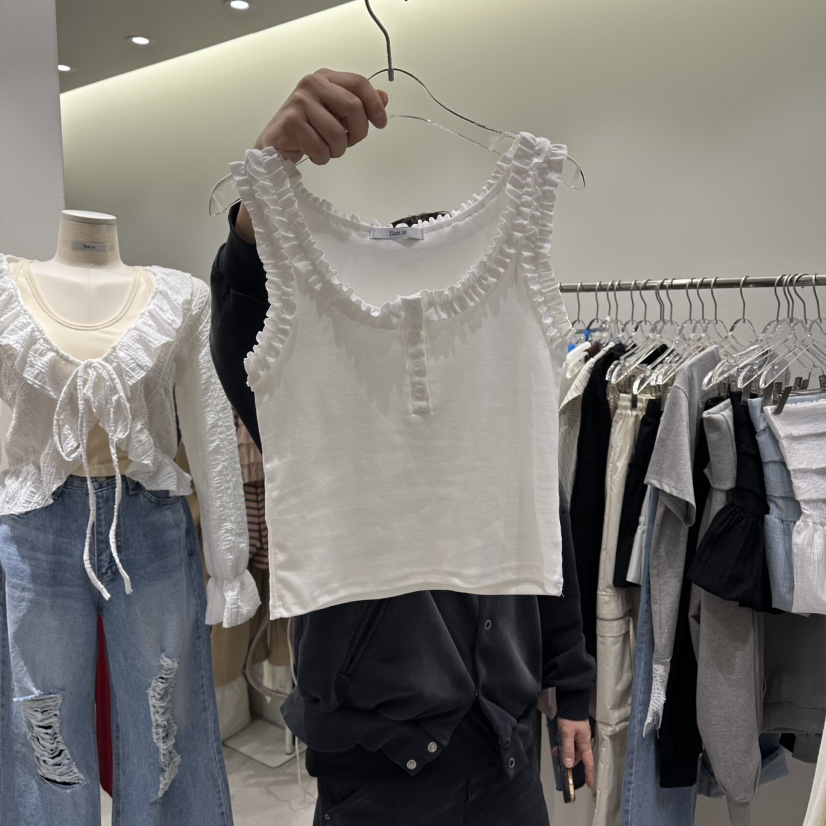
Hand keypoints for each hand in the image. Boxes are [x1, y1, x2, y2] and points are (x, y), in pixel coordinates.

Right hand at [236, 69, 387, 240]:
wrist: (275, 145)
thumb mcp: (336, 114)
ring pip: (338, 133)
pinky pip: (320, 148)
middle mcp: (312, 84)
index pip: (359, 83)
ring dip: (337, 150)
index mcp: (326, 77)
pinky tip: (312, 152)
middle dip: (357, 133)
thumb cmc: (307, 129)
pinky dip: (321, 158)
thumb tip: (383, 97)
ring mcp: (299, 101)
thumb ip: (358, 104)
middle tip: (349, 142)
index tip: (380, 123)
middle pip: (353, 107)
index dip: (374, 105)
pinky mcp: (290, 122)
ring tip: (326, 148)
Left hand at [555, 717, 594, 788]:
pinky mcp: (573, 731)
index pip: (588, 762)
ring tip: (556, 755)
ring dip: (565, 754)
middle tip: (562, 769)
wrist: (571, 701)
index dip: (589, 774)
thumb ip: (568, 749)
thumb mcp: (567, 733)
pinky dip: (564, 747)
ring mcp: (578, 736)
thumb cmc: (571, 718)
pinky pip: (569, 743)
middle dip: (571, 763)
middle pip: (579, 757)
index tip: (590, 785)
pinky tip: (557, 746)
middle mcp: (583, 741)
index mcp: (585, 743)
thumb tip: (569, 764)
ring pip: (573, 750)